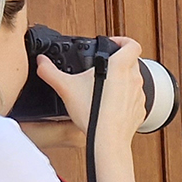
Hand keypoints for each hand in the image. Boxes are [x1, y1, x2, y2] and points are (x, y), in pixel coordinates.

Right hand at [33, 37, 147, 152]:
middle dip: (119, 61)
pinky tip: (111, 106)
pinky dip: (125, 99)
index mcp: (120, 66)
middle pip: (132, 61)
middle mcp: (134, 78)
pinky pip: (134, 99)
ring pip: (134, 80)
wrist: (108, 141)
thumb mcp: (66, 88)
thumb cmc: (92, 114)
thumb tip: (41, 62)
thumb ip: (50, 72)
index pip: (132, 44)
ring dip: (123, 80)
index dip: (123, 40)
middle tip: (103, 67)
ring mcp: (139, 95)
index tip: (112, 45)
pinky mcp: (140, 110)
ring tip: (104, 88)